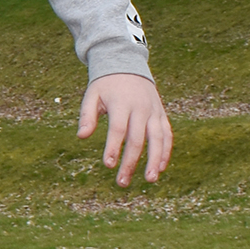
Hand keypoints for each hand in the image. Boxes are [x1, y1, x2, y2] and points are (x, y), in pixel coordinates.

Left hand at [77, 72, 173, 187]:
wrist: (128, 65)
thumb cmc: (105, 85)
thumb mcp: (91, 95)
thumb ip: (86, 115)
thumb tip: (81, 137)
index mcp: (122, 103)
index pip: (118, 129)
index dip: (113, 147)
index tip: (108, 165)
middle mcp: (141, 108)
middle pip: (138, 139)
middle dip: (131, 162)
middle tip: (122, 182)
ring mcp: (154, 111)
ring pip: (158, 139)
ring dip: (155, 160)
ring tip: (150, 180)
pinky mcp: (162, 114)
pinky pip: (167, 134)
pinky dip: (166, 151)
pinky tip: (161, 168)